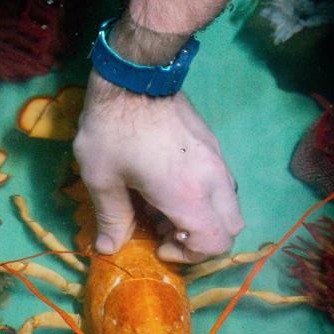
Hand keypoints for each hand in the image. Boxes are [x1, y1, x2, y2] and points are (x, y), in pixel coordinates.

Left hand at [73, 72, 241, 262]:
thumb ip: (111, 218)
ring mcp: (217, 159)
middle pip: (231, 229)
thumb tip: (109, 248)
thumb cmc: (112, 130)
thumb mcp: (101, 179)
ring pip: (230, 205)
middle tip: (165, 231)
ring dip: (204, 218)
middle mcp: (213, 180)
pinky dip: (205, 197)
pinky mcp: (213, 144)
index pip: (214, 243)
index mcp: (188, 195)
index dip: (190, 256)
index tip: (159, 245)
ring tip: (166, 209)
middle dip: (202, 240)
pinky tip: (170, 186)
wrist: (133, 76)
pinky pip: (222, 184)